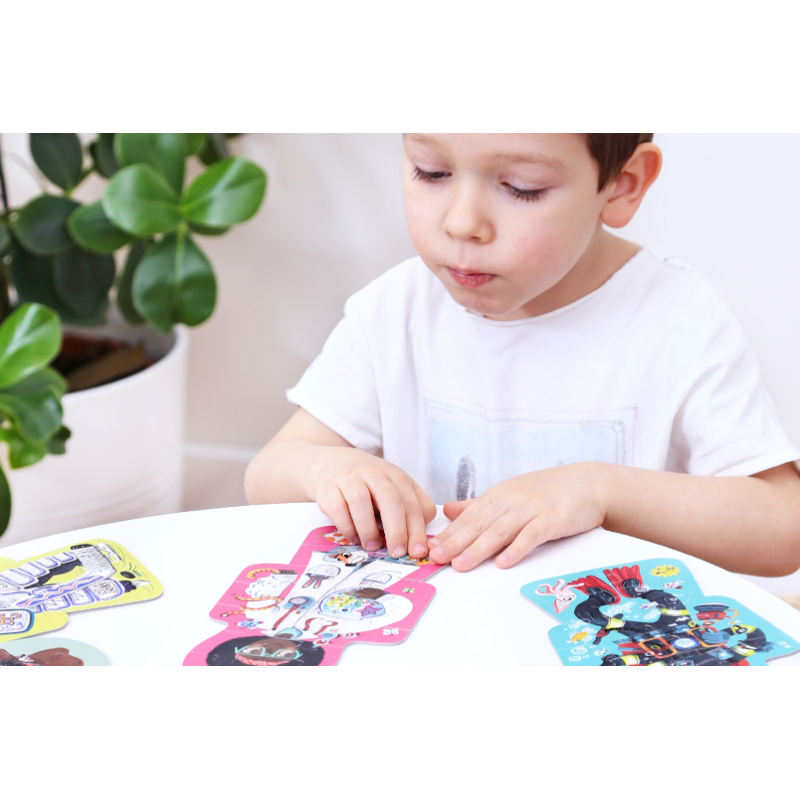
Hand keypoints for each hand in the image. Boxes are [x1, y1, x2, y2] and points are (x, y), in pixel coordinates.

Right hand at [313, 447, 436, 558]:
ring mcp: (350, 479)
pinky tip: (354, 538)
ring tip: (373, 547)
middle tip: (398, 553)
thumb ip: (412, 507)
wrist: (336, 463)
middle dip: (397, 530)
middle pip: (391, 500)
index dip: (417, 530)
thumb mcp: (396, 488)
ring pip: (361, 501)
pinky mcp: (328, 488)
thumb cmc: (371, 484)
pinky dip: (347, 526)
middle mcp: (375, 474)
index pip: (413, 504)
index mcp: (397, 477)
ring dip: (369, 529)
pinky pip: (338, 507)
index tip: (418, 552)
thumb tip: (421, 539)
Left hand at [428, 462, 607, 570]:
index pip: (468, 517)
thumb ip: (479, 505)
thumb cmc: (549, 492)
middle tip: (435, 558)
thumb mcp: (510, 494)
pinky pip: (532, 535)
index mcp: (499, 496)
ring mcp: (532, 509)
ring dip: (479, 548)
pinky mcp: (553, 519)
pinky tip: (504, 562)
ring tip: (461, 565)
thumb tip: (448, 510)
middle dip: (455, 542)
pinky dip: (517, 548)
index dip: (449, 533)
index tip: (428, 548)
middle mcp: (511, 500)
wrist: (590, 483)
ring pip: (500, 530)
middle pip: (479, 524)